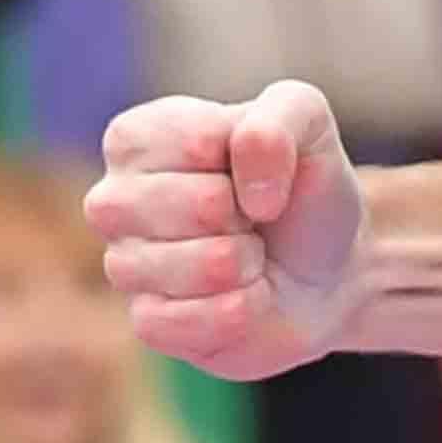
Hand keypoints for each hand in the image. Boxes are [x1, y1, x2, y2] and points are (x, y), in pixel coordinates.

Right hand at [89, 80, 365, 379]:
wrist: (327, 271)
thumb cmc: (302, 189)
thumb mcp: (308, 123)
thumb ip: (279, 119)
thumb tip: (249, 189)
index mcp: (138, 137)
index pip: (196, 141)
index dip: (250, 156)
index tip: (255, 165)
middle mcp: (114, 199)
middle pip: (200, 205)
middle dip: (249, 214)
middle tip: (253, 218)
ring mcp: (123, 265)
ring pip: (203, 266)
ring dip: (250, 262)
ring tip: (249, 254)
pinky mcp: (147, 323)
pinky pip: (199, 319)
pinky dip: (244, 308)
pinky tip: (243, 295)